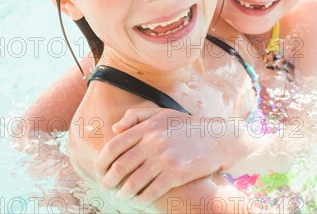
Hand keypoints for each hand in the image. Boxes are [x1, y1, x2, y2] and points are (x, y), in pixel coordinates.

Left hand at [94, 108, 242, 208]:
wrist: (217, 138)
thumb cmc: (186, 127)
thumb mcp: (162, 114)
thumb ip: (137, 117)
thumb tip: (115, 129)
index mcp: (147, 128)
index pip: (114, 146)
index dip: (101, 162)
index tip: (99, 171)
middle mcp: (154, 142)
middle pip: (120, 167)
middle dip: (108, 182)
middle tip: (106, 188)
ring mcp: (165, 158)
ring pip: (133, 183)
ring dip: (122, 194)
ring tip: (119, 198)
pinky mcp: (177, 174)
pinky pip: (150, 192)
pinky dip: (140, 200)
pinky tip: (137, 202)